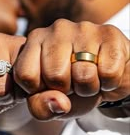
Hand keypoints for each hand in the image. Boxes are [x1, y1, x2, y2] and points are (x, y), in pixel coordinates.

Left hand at [13, 19, 129, 119]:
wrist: (106, 71)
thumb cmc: (72, 82)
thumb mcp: (49, 99)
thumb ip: (41, 106)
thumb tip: (59, 103)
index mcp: (35, 39)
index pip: (25, 74)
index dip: (38, 90)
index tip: (48, 85)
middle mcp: (57, 29)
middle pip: (55, 75)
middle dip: (66, 89)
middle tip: (72, 81)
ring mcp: (83, 28)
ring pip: (83, 75)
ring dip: (89, 88)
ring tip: (88, 77)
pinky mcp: (109, 33)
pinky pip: (109, 73)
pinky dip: (109, 82)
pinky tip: (104, 71)